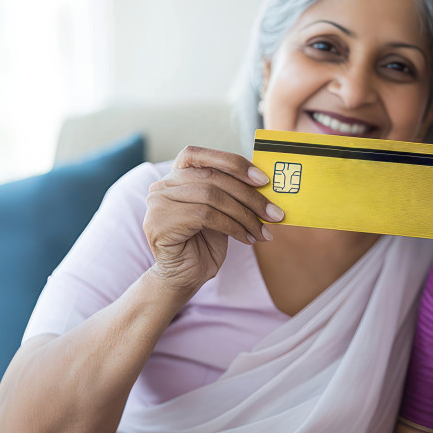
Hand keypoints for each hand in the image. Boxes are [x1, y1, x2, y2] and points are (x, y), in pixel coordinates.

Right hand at [143, 146, 282, 294]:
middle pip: (211, 177)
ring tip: (262, 231)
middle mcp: (162, 185)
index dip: (232, 163)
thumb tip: (265, 182)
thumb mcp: (221, 212)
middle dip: (249, 195)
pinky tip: (247, 239)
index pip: (198, 155)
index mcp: (175, 176)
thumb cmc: (204, 243)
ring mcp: (158, 203)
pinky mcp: (160, 222)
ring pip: (211, 196)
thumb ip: (231, 192)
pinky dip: (233, 227)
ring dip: (244, 214)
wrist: (184, 277)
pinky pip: (206, 215)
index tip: (263, 179)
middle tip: (274, 212)